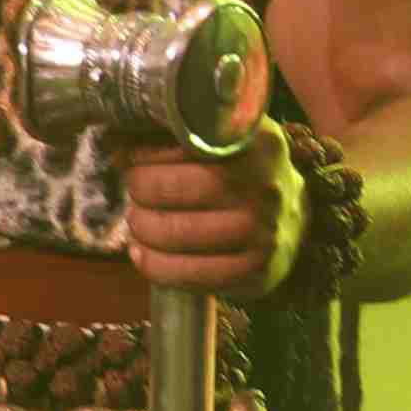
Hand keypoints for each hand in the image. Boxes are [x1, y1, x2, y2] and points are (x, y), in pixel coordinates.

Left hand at [118, 131, 299, 297]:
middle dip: (140, 191)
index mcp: (259, 144)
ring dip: (142, 229)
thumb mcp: (226, 140)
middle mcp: (266, 188)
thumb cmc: (241, 173)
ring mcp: (264, 234)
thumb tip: (118, 146)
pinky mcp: (256, 273)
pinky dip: (155, 266)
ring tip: (138, 222)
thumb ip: (178, 134)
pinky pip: (189, 276)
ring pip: (177, 235)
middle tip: (135, 192)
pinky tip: (143, 254)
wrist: (292, 219)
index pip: (187, 144)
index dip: (146, 153)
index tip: (128, 157)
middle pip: (177, 190)